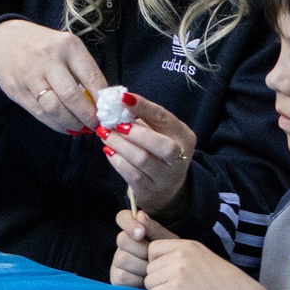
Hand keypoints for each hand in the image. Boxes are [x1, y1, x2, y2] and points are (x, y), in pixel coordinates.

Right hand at [0, 20, 105, 133]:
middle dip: (87, 116)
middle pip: (72, 96)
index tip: (109, 112)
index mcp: (67, 46)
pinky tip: (66, 126)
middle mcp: (48, 60)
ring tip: (81, 128)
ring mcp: (30, 76)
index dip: (102, 100)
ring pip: (54, 109)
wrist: (3, 41)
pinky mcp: (16, 91)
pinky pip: (40, 114)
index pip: (91, 77)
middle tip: (96, 125)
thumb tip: (102, 102)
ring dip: (72, 123)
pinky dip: (56, 124)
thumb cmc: (44, 46)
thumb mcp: (67, 48)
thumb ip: (84, 71)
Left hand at [103, 94, 196, 211]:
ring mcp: (166, 177)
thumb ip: (142, 119)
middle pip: (163, 146)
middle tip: (114, 124)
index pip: (165, 119)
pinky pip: (132, 175)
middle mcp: (180, 158)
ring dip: (120, 145)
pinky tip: (108, 151)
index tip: (123, 98)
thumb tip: (118, 103)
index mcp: (184, 137)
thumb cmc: (158, 152)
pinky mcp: (150, 190)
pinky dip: (117, 160)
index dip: (144, 107)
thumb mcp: (159, 133)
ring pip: (143, 160)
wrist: (165, 188)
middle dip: (136, 133)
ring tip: (104, 134)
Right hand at [109, 207, 176, 287]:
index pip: (122, 217)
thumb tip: (139, 214)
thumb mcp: (167, 242)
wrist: (174, 280)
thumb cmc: (171, 258)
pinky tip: (146, 281)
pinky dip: (136, 279)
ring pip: (122, 258)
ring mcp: (117, 261)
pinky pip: (122, 275)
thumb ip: (154, 229)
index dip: (128, 223)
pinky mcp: (116, 278)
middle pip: (122, 239)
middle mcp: (123, 244)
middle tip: (154, 257)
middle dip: (141, 249)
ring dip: (141, 266)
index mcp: (134, 230)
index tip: (141, 233)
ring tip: (153, 270)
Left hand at [149, 238, 272, 289]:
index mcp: (186, 245)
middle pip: (149, 269)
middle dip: (158, 280)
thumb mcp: (199, 256)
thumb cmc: (218, 279)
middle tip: (177, 287)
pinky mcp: (176, 289)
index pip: (153, 248)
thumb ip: (178, 254)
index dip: (156, 262)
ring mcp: (178, 272)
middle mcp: (181, 255)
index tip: (168, 272)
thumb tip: (149, 262)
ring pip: (149, 283)